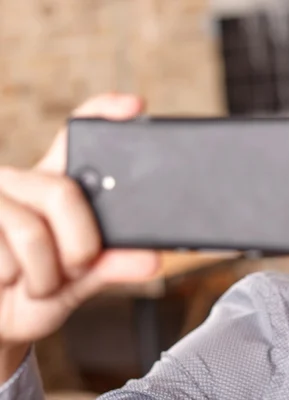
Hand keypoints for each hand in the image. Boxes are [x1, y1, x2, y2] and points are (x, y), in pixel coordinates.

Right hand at [0, 94, 159, 351]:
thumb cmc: (33, 294)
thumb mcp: (79, 282)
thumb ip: (111, 265)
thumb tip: (152, 259)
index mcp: (58, 185)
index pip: (78, 136)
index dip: (103, 113)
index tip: (134, 106)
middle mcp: (23, 181)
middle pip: (64, 192)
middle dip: (80, 244)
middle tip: (75, 268)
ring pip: (31, 231)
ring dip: (45, 275)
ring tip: (37, 283)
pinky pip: (4, 255)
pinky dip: (17, 283)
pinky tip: (8, 283)